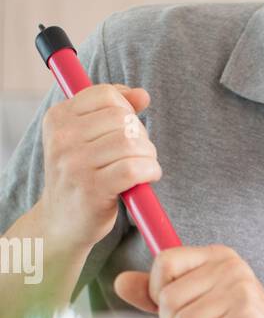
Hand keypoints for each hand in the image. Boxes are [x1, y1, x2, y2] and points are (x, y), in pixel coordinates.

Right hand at [39, 83, 160, 250]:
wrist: (61, 222)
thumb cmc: (80, 177)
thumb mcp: (86, 138)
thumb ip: (113, 111)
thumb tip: (142, 94)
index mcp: (58, 118)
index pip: (106, 95)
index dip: (127, 110)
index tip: (127, 129)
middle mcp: (63, 138)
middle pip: (122, 118)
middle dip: (141, 135)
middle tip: (138, 154)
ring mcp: (76, 164)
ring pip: (131, 142)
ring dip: (148, 155)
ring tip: (143, 167)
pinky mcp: (93, 189)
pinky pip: (135, 168)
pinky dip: (150, 171)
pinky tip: (146, 178)